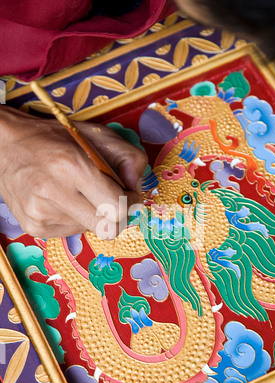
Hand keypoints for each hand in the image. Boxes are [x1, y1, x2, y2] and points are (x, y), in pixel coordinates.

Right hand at [0, 106, 146, 238]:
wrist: (6, 146)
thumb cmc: (54, 138)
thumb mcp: (97, 135)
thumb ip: (129, 157)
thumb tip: (137, 188)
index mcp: (72, 166)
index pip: (117, 209)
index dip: (130, 204)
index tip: (129, 195)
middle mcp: (53, 192)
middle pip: (108, 228)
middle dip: (117, 215)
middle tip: (111, 198)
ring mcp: (40, 213)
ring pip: (90, 230)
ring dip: (93, 213)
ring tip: (78, 192)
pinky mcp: (34, 227)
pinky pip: (72, 232)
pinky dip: (75, 218)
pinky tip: (63, 200)